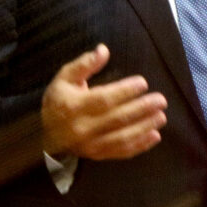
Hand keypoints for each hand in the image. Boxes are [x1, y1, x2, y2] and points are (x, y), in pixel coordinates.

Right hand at [40, 44, 166, 159]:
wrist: (45, 135)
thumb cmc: (59, 101)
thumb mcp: (64, 78)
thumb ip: (84, 64)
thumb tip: (104, 50)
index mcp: (74, 106)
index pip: (103, 99)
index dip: (125, 91)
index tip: (143, 83)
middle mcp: (82, 128)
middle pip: (117, 118)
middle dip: (142, 109)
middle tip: (161, 100)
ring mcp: (90, 145)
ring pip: (122, 138)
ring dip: (145, 127)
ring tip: (161, 116)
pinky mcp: (97, 156)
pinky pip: (121, 152)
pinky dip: (140, 145)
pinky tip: (155, 136)